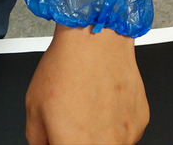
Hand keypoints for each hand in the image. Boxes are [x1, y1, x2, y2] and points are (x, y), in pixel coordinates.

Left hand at [25, 24, 148, 144]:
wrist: (92, 39)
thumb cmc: (65, 66)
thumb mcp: (33, 104)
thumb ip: (37, 136)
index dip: (58, 142)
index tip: (56, 136)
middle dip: (74, 137)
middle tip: (68, 118)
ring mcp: (127, 135)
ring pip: (106, 141)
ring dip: (94, 131)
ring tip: (84, 102)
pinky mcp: (139, 121)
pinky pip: (121, 129)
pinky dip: (111, 119)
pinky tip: (100, 97)